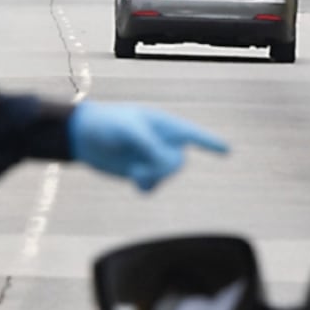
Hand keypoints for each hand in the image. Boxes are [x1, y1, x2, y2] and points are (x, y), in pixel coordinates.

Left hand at [68, 101, 228, 190]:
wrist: (82, 135)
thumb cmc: (106, 123)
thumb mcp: (128, 131)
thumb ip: (150, 146)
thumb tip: (166, 164)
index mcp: (163, 124)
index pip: (192, 134)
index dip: (210, 142)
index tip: (227, 150)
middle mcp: (161, 141)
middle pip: (178, 162)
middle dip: (162, 168)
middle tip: (141, 165)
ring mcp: (151, 156)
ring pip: (166, 175)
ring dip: (153, 177)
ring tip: (134, 171)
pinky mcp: (139, 170)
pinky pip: (153, 185)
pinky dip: (147, 186)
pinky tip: (137, 182)